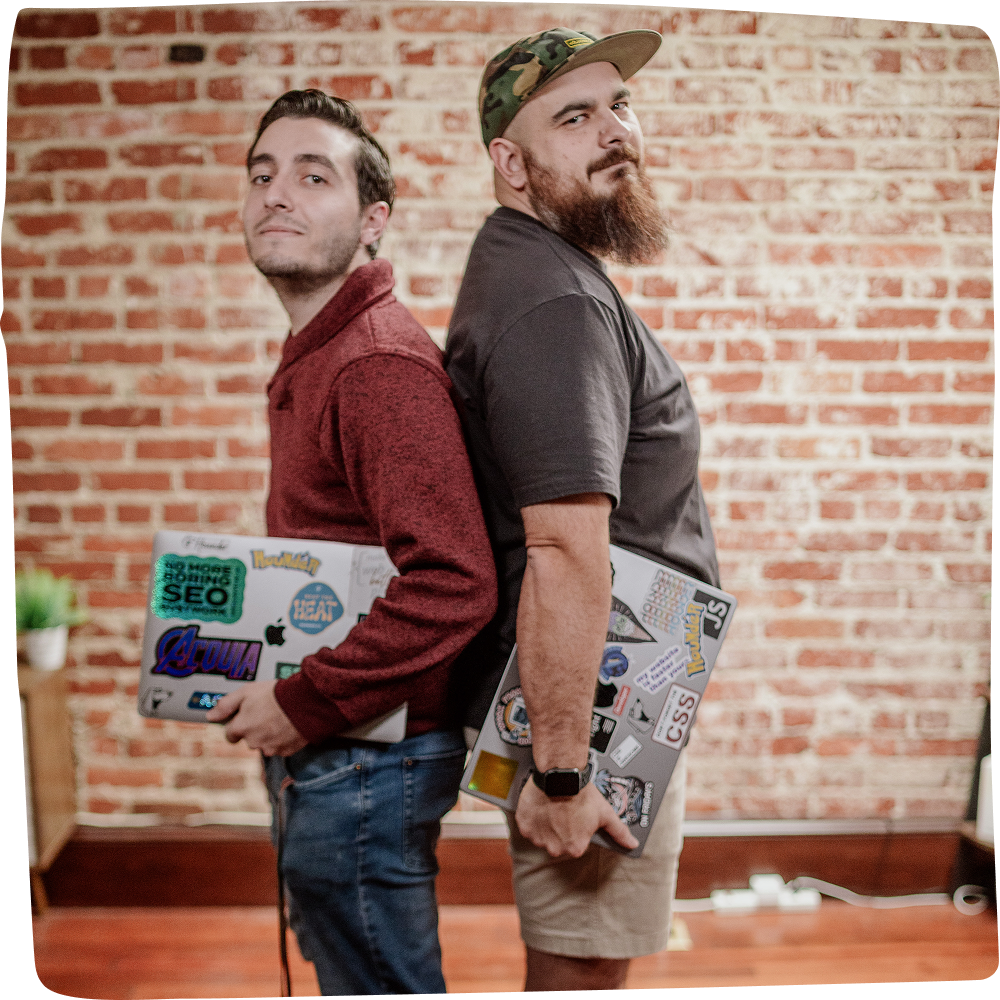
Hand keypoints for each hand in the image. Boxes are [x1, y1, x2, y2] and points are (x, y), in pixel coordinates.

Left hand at [205, 681, 307, 756]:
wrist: (305, 702)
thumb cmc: (277, 695)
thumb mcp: (246, 692)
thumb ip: (225, 705)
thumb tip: (210, 716)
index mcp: (241, 728)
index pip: (230, 734)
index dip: (237, 724)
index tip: (245, 717)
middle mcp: (253, 741)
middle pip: (248, 738)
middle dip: (254, 728)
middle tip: (266, 712)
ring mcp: (270, 748)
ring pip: (264, 743)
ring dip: (268, 734)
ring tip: (279, 717)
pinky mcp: (286, 751)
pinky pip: (279, 747)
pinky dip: (282, 738)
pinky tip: (287, 725)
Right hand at [514, 778, 638, 857]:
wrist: (560, 774)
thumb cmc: (581, 793)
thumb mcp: (605, 813)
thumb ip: (618, 832)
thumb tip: (632, 844)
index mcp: (574, 848)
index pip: (576, 845)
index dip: (576, 831)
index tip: (576, 819)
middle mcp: (555, 847)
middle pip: (558, 842)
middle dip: (560, 829)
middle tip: (564, 811)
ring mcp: (538, 837)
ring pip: (542, 836)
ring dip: (546, 825)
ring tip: (553, 807)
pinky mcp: (524, 826)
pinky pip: (528, 827)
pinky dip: (533, 819)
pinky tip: (541, 807)